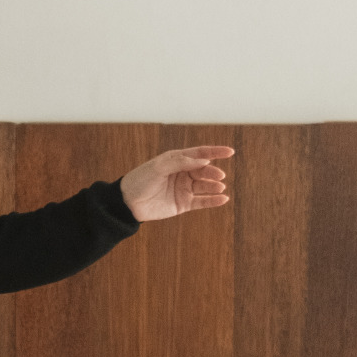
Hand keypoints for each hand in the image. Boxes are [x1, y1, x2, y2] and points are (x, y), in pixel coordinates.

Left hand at [119, 145, 234, 222]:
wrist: (127, 203)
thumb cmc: (140, 180)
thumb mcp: (159, 167)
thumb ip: (181, 162)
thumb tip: (204, 160)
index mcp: (177, 160)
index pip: (200, 153)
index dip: (215, 152)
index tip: (230, 152)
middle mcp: (183, 173)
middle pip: (203, 170)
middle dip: (212, 172)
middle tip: (218, 176)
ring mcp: (184, 189)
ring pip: (204, 186)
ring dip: (213, 186)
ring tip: (219, 187)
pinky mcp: (183, 204)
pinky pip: (201, 201)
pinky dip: (213, 200)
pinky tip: (223, 199)